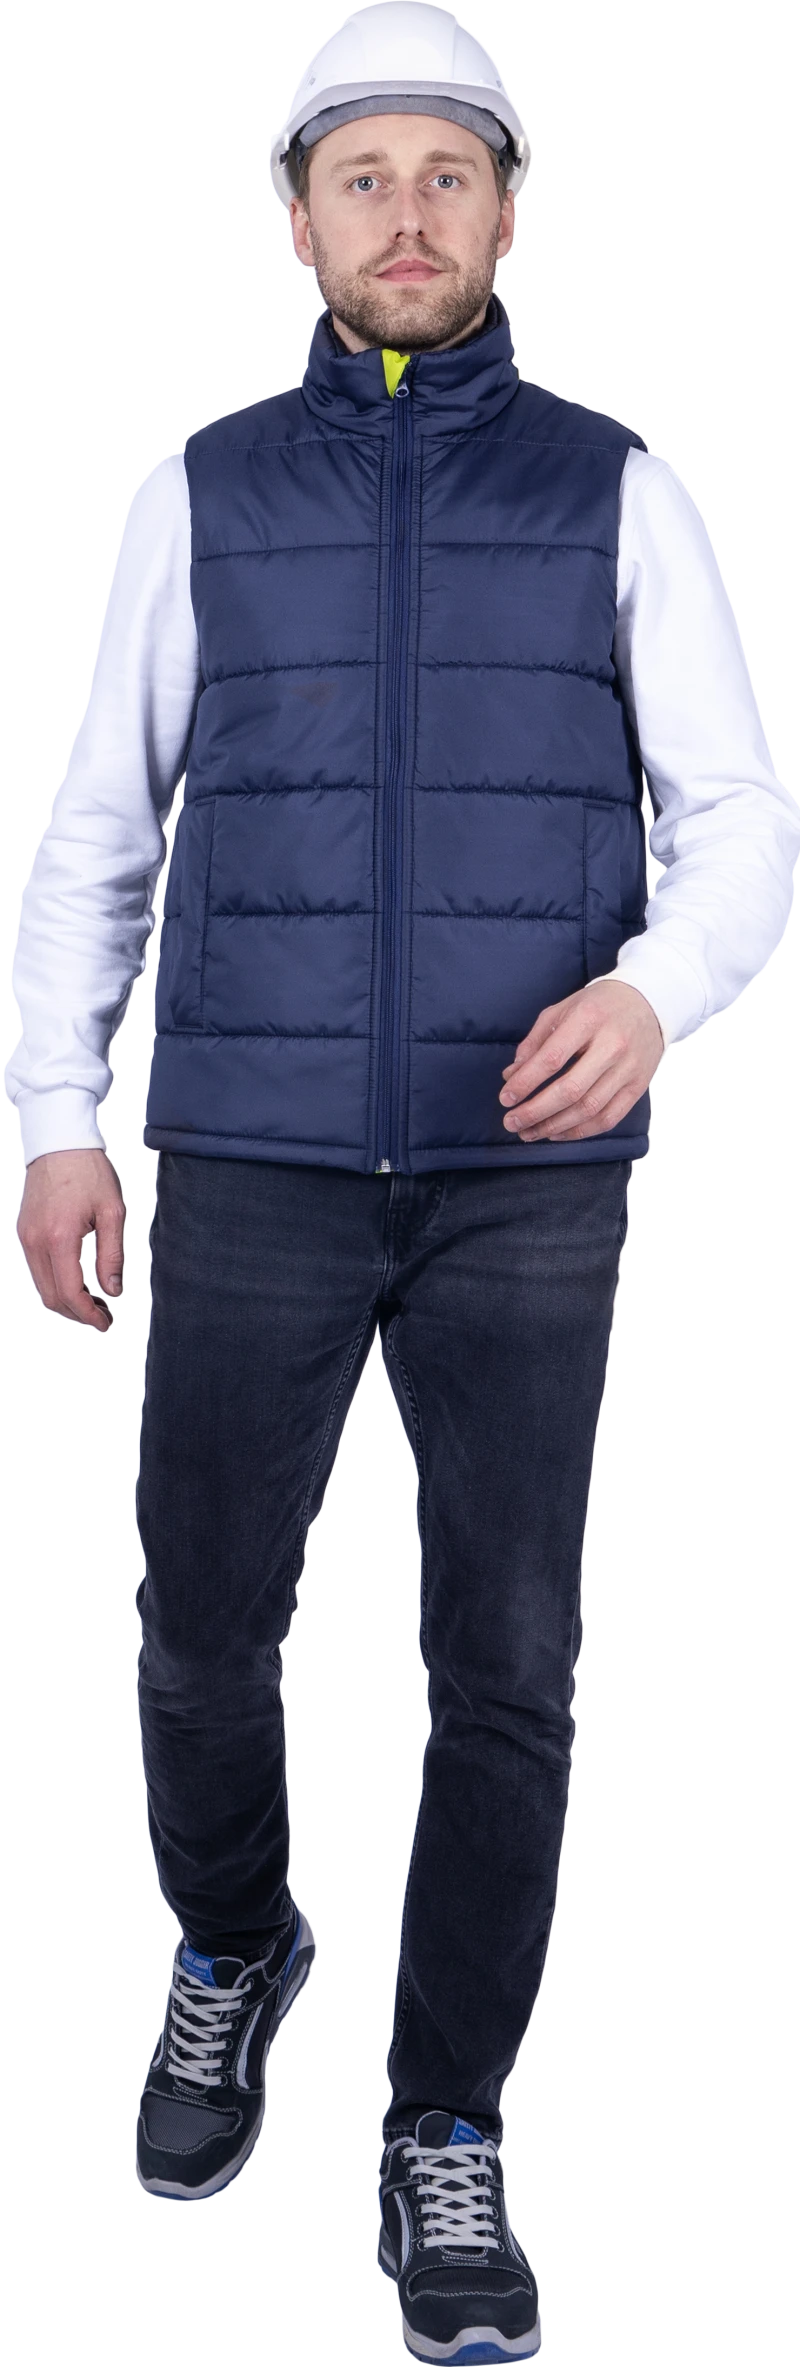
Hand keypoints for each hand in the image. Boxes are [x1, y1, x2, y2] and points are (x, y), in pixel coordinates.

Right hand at [16, 1148, 126, 1333]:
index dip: (89, 1314)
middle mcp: (36, 1241)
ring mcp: (26, 1238)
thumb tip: (113, 1290)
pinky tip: (78, 1282)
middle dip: (78, 1313)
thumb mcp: (112, 1211)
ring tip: (95, 1301)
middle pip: (52, 1296)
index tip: (106, 1323)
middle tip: (104, 1317)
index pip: (70, 1292)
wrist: (58, 1142)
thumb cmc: (88, 1171)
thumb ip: (112, 1255)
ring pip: (42, 1286)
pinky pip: (38, 1270)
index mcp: (59, 1237)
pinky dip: (57, 1284)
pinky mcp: (25, 1233)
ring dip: (67, 1301)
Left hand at [498, 979, 664, 1142]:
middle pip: (570, 1090)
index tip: (505, 1098)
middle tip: (512, 1122)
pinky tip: (558, 1133)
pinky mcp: (638, 1086)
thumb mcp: (562, 1010)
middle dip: (536, 1111)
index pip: (552, 1058)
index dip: (525, 1083)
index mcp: (588, 1019)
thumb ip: (535, 1042)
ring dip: (554, 1126)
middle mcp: (612, 1045)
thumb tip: (512, 1076)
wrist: (648, 1002)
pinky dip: (580, 1131)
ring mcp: (628, 1068)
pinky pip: (609, 1118)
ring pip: (589, 1109)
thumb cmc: (599, 1006)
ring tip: (529, 1132)